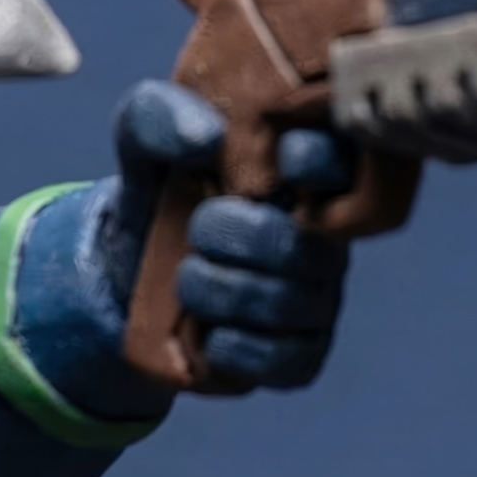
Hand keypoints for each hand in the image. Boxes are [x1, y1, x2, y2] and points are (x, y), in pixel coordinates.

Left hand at [101, 80, 350, 389]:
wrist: (124, 268)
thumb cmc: (158, 189)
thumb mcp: (140, 138)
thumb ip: (159, 115)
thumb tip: (204, 137)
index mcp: (306, 176)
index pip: (352, 165)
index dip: (326, 162)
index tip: (284, 155)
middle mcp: (324, 237)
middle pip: (313, 246)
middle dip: (245, 236)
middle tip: (199, 226)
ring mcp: (314, 297)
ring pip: (293, 303)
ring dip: (224, 290)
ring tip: (186, 276)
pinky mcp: (295, 353)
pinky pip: (287, 360)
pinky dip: (237, 348)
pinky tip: (206, 332)